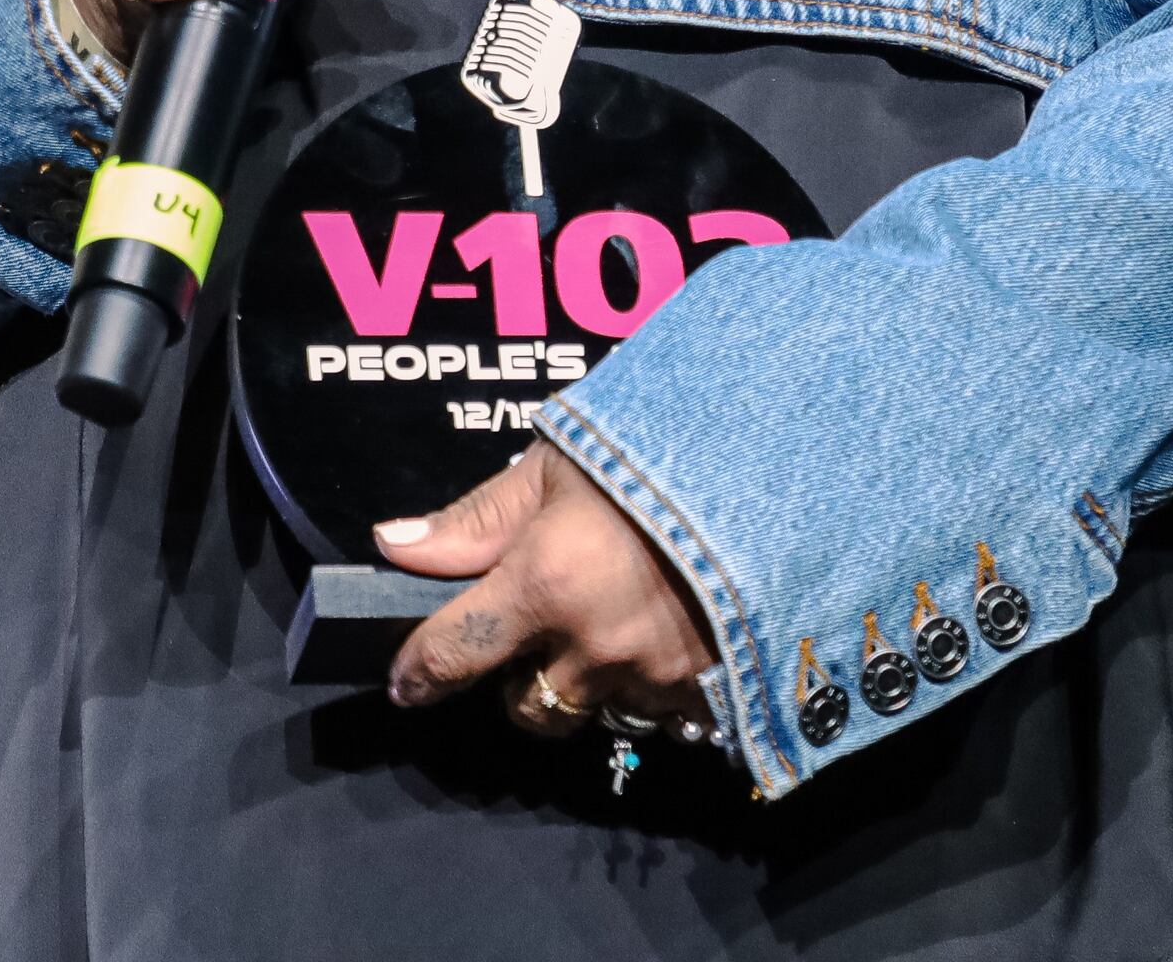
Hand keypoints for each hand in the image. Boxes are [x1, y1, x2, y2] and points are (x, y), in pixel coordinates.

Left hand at [378, 439, 717, 731]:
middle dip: (519, 682)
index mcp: (546, 584)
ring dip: (587, 687)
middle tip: (536, 633)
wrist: (781, 470)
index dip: (420, 672)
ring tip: (606, 629)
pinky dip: (650, 693)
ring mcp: (660, 677)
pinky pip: (663, 719)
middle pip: (530, 708)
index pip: (456, 651)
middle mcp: (597, 646)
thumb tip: (392, 546)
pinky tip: (659, 644)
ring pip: (596, 716)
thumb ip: (475, 519)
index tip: (405, 685)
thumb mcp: (556, 466)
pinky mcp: (715, 694)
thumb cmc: (656, 453)